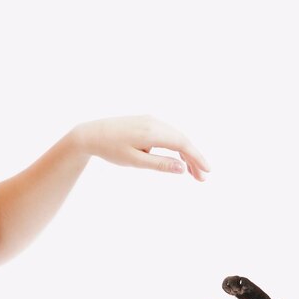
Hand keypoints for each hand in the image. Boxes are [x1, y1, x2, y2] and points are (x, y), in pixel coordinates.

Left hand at [71, 114, 209, 180]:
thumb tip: (182, 168)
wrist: (91, 134)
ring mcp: (151, 120)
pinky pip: (167, 134)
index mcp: (152, 132)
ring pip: (175, 137)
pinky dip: (175, 146)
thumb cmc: (110, 149)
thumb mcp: (134, 161)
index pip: (182, 144)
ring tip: (192, 172)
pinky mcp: (146, 121)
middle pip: (182, 140)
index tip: (207, 171)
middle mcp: (154, 122)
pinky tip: (178, 159)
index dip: (197, 158)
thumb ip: (159, 164)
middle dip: (194, 159)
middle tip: (202, 178)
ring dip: (185, 153)